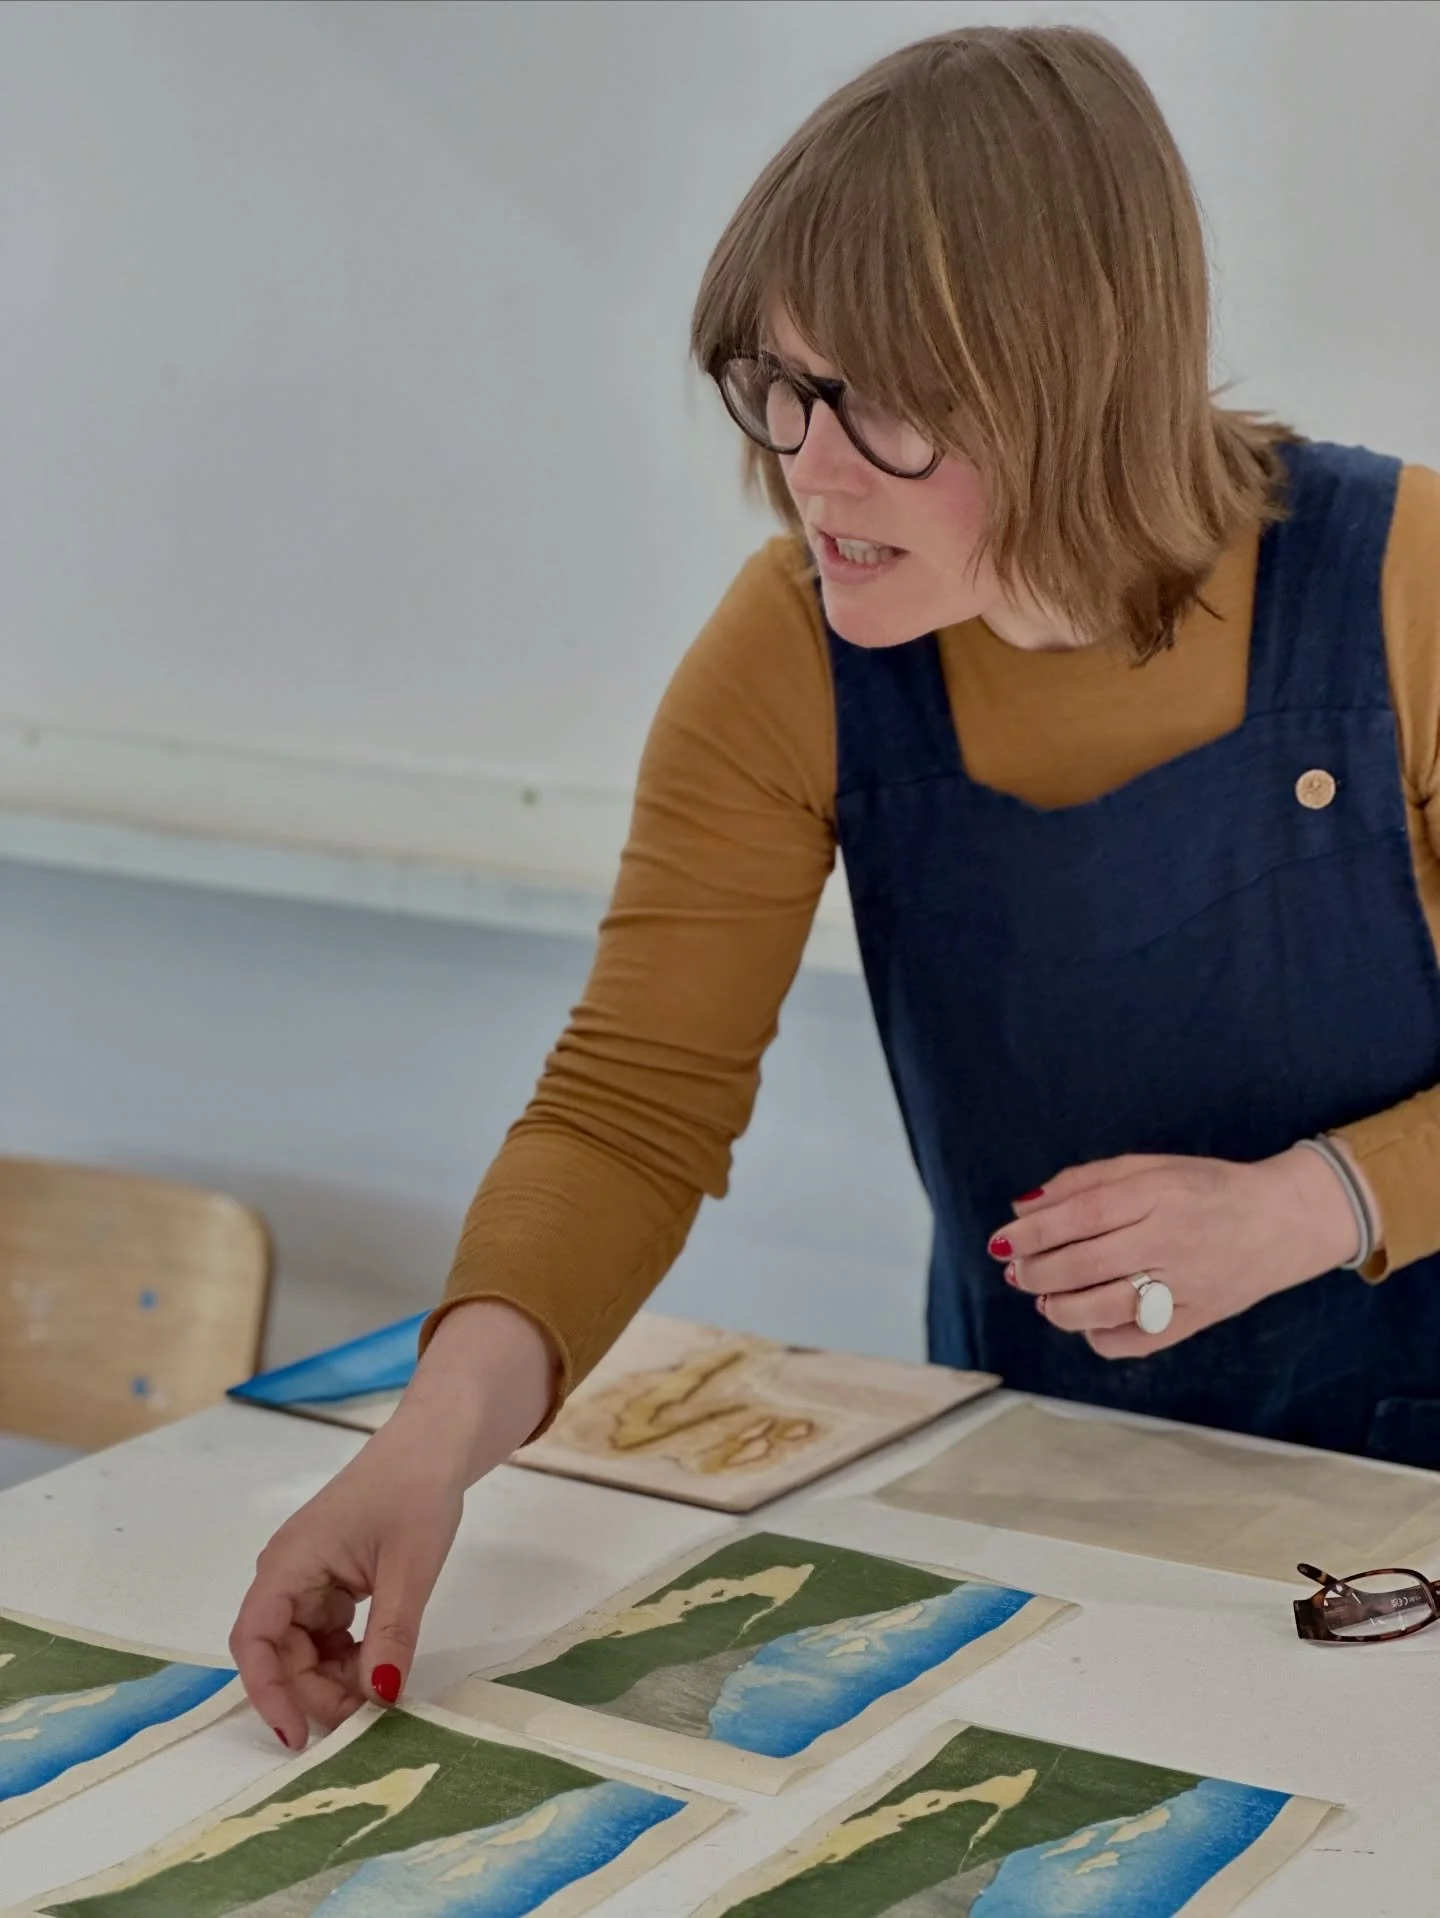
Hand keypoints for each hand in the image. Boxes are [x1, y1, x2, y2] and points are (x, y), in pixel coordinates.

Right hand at [229, 1299, 554, 1750]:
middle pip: (281, 1654)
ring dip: (334, 1680)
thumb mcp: (411, 1567)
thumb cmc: (416, 1491)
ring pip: (304, 1651)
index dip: (268, 1693)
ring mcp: (309, 1579)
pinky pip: (327, 1637)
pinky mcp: (332, 1584)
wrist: (435, 1445)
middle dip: (315, 1692)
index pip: (254, 1639)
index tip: (296, 1736)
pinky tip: (381, 1667)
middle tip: (366, 1719)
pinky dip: (349, 1659)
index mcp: (290, 1562)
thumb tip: (379, 1696)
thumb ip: (392, 1634)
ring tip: (380, 1693)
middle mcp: (288, 1574)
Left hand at [989, 1146, 1374, 1360]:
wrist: (1282, 1220)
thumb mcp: (1149, 1167)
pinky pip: (1136, 1341)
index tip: (1001, 1241)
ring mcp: (1186, 1286)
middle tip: (1016, 1271)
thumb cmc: (1205, 1187)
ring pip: (1106, 1310)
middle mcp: (1172, 1241)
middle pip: (1086, 1265)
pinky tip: (1088, 1320)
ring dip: (1060, 1308)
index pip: (1081, 1217)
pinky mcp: (1197, 1320)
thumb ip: (1085, 1182)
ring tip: (1044, 1297)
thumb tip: (1023, 1208)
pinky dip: (1101, 1336)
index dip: (1033, 1232)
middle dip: (1037, 1272)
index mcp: (1158, 1195)